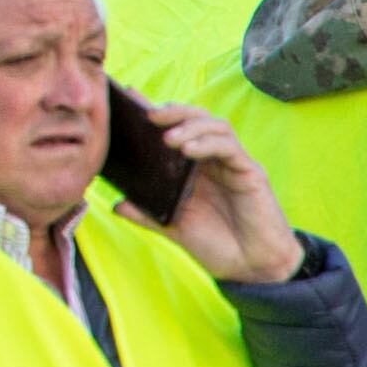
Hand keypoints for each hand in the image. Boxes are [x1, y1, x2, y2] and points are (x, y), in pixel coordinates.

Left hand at [125, 100, 305, 284]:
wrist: (252, 268)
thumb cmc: (217, 245)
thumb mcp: (173, 227)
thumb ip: (146, 214)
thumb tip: (115, 204)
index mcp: (192, 168)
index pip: (174, 129)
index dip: (154, 111)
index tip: (129, 98)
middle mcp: (212, 159)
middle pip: (196, 118)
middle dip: (172, 111)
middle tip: (148, 115)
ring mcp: (232, 163)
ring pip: (215, 125)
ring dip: (190, 125)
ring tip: (168, 137)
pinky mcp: (250, 173)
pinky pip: (230, 148)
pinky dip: (208, 143)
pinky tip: (189, 150)